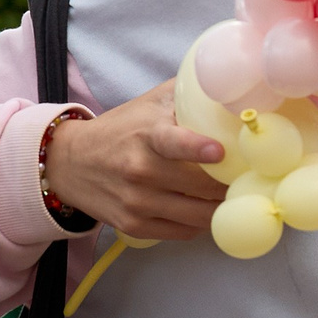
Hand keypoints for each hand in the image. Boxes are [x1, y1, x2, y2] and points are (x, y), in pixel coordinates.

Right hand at [41, 81, 225, 240]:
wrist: (69, 162)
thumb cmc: (121, 130)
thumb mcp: (149, 104)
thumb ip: (186, 94)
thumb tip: (229, 84)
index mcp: (147, 136)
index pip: (173, 143)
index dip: (198, 148)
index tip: (220, 152)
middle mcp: (140, 171)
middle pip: (200, 186)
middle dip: (230, 183)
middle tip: (249, 178)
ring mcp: (137, 202)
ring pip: (198, 214)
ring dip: (221, 206)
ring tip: (233, 195)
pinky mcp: (134, 225)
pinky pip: (184, 232)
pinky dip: (201, 223)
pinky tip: (206, 209)